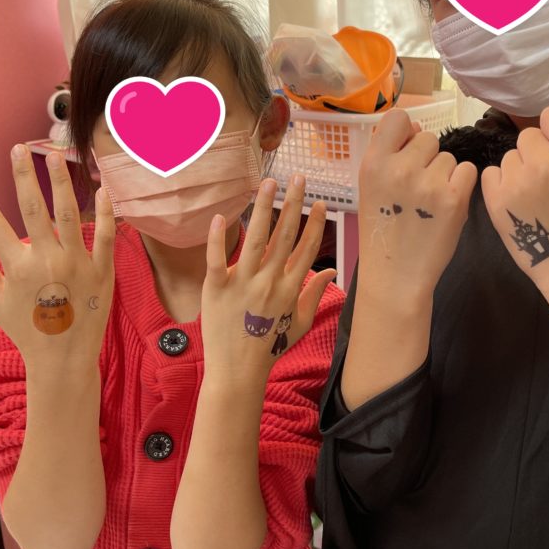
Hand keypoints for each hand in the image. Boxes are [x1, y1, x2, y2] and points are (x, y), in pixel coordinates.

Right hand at [0, 145, 115, 369]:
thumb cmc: (28, 330)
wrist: (64, 359)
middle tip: (19, 148)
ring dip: (61, 182)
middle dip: (23, 176)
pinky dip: (104, 213)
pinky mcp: (102, 271)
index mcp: (16, 268)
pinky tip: (100, 189)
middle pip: (32, 209)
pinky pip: (104, 236)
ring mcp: (76, 264)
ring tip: (55, 156)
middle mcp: (46, 260)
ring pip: (68, 214)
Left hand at [200, 174, 336, 387]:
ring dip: (263, 207)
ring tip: (268, 182)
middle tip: (298, 177)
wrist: (237, 371)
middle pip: (284, 235)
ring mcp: (243, 283)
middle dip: (293, 204)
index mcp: (290, 288)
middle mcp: (270, 281)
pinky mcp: (217, 287)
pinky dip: (218, 238)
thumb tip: (331, 271)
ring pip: (256, 238)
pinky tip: (221, 216)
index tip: (319, 202)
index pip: (305, 249)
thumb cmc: (269, 348)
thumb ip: (315, 295)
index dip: (313, 224)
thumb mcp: (300, 323)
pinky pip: (217, 258)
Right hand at [356, 110, 477, 297]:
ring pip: (449, 157)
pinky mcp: (454, 198)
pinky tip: (447, 205)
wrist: (396, 275)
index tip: (406, 151)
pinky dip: (462, 186)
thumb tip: (416, 127)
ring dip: (444, 175)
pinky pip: (468, 171)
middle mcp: (400, 168)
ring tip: (430, 203)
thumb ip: (389, 154)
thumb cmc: (384, 229)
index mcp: (373, 163)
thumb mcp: (371, 187)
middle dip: (427, 158)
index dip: (406, 132)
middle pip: (428, 138)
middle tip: (417, 189)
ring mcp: (428, 183)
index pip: (398, 118)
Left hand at [481, 106, 548, 295]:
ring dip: (519, 170)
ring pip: (509, 156)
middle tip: (547, 181)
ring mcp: (518, 181)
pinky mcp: (496, 199)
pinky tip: (517, 202)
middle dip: (536, 154)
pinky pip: (491, 173)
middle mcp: (546, 163)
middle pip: (528, 136)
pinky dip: (501, 185)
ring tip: (535, 196)